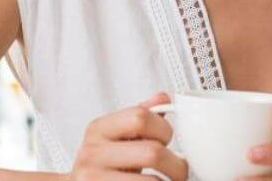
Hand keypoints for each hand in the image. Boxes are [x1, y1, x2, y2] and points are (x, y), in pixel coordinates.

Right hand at [68, 92, 187, 180]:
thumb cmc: (107, 164)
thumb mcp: (120, 137)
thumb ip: (141, 118)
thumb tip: (163, 98)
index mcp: (99, 129)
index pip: (141, 117)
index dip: (164, 129)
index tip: (167, 140)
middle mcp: (92, 153)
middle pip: (152, 152)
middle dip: (176, 163)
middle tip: (179, 168)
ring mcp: (92, 178)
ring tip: (172, 180)